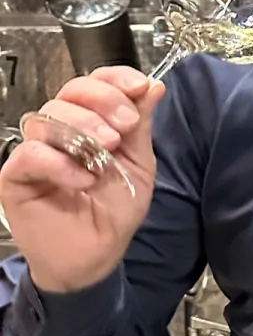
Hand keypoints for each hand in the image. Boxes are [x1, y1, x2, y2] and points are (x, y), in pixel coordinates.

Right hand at [0, 67, 165, 294]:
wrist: (96, 256)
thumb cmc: (113, 212)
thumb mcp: (138, 165)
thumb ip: (141, 127)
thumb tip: (153, 86)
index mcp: (90, 121)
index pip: (94, 83)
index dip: (115, 79)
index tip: (138, 87)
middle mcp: (60, 130)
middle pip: (70, 91)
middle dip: (103, 102)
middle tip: (124, 127)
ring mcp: (36, 150)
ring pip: (49, 116)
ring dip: (83, 130)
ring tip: (105, 155)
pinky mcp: (16, 176)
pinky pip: (30, 154)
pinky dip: (60, 163)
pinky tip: (83, 179)